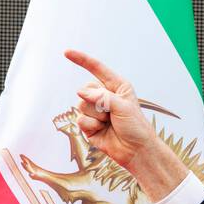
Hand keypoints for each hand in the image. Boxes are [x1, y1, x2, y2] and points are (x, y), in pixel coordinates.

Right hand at [65, 49, 187, 200]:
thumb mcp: (123, 105)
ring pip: (81, 104)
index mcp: (116, 86)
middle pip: (85, 89)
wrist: (136, 150)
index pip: (96, 68)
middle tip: (111, 113)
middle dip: (97, 102)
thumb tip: (80, 92)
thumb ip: (102, 96)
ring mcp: (95, 110)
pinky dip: (91, 125)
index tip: (67, 53)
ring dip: (96, 115)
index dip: (81, 60)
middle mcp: (104, 96)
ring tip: (109, 122)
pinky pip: (80, 119)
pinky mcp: (89, 125)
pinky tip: (102, 130)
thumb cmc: (135, 126)